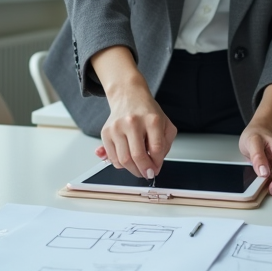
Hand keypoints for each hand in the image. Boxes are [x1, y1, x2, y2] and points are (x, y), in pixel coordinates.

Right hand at [91, 47, 176, 178]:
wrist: (129, 96)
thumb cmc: (148, 112)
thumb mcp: (165, 124)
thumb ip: (165, 145)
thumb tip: (155, 164)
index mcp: (152, 120)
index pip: (156, 149)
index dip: (157, 164)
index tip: (156, 169)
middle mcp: (133, 122)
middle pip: (138, 157)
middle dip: (144, 171)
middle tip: (147, 174)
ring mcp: (117, 127)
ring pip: (123, 160)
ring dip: (132, 170)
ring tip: (138, 168)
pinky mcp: (106, 132)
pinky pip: (112, 158)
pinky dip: (121, 164)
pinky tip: (128, 159)